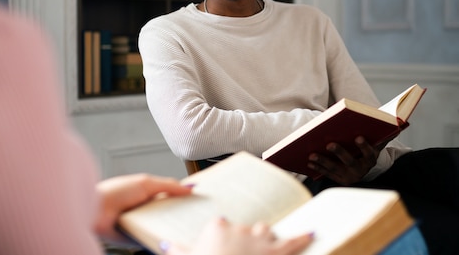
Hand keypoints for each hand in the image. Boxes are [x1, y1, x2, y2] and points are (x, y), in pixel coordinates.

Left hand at [94, 174, 192, 240]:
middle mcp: (145, 210)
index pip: (170, 197)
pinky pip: (152, 240)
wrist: (96, 210)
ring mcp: (141, 225)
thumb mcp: (146, 183)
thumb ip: (169, 185)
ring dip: (172, 230)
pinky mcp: (137, 239)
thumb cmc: (116, 192)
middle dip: (181, 217)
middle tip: (198, 219)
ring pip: (162, 229)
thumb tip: (190, 187)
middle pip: (169, 214)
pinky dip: (160, 240)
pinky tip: (171, 240)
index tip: (199, 203)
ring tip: (188, 230)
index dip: (184, 200)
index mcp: (147, 194)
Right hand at [164, 217, 312, 254]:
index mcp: (217, 226)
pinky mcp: (277, 252)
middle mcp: (239, 228)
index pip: (220, 225)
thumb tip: (166, 245)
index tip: (218, 247)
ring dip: (265, 237)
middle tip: (239, 254)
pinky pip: (293, 242)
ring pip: (265, 230)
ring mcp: (259, 239)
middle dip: (243, 240)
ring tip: (264, 246)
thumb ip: (176, 250)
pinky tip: (311, 233)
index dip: (220, 238)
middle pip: (244, 228)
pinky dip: (303, 237)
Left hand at [307, 136, 380, 184]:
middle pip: (350, 161)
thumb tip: (358, 119)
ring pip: (336, 168)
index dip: (364, 146)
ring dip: (323, 161)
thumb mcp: (368, 143)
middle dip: (340, 152)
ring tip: (312, 155)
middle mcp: (362, 169)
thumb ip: (366, 133)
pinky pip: (328, 174)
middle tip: (329, 145)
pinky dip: (318, 168)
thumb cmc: (362, 148)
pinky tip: (309, 163)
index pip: (369, 153)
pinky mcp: (341, 180)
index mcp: (370, 158)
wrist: (362, 166)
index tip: (358, 137)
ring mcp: (351, 176)